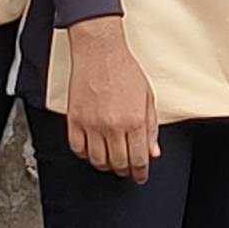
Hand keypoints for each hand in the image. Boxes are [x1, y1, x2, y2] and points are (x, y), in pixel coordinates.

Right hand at [56, 16, 158, 185]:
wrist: (99, 52)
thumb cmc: (124, 70)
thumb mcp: (147, 98)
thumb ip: (151, 128)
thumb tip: (153, 151)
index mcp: (135, 120)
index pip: (139, 159)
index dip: (140, 173)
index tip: (140, 175)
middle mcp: (113, 125)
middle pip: (118, 163)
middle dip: (125, 171)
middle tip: (127, 170)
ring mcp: (92, 123)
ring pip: (97, 160)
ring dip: (106, 165)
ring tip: (110, 161)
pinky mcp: (75, 119)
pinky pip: (77, 148)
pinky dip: (85, 154)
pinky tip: (92, 150)